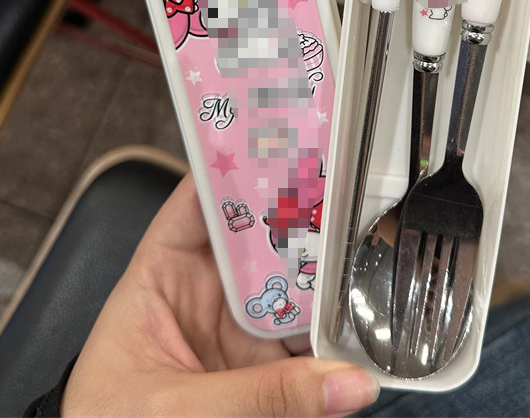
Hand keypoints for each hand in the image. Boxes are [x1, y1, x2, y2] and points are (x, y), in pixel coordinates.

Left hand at [62, 174, 378, 416]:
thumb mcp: (176, 409)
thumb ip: (263, 397)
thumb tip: (345, 384)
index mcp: (162, 274)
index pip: (201, 200)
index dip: (240, 164)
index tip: (283, 139)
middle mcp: (208, 293)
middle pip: (261, 237)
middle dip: (302, 215)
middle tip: (346, 192)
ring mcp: (242, 330)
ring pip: (294, 285)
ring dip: (327, 273)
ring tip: (366, 250)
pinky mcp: (268, 368)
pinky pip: (311, 339)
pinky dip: (339, 331)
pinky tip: (365, 316)